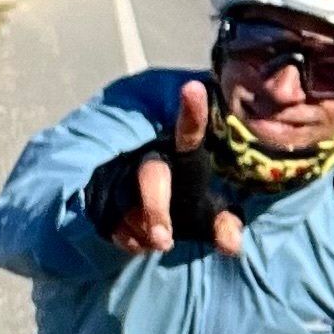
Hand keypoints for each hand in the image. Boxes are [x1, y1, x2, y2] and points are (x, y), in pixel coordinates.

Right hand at [95, 81, 244, 257]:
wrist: (148, 217)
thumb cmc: (185, 204)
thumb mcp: (207, 214)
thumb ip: (223, 225)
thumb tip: (232, 244)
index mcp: (183, 155)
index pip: (188, 132)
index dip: (192, 112)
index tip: (194, 88)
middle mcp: (151, 158)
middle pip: (151, 175)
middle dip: (156, 210)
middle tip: (163, 241)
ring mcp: (123, 175)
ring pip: (128, 203)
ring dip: (144, 230)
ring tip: (160, 243)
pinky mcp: (101, 195)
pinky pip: (111, 220)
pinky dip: (127, 239)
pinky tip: (140, 244)